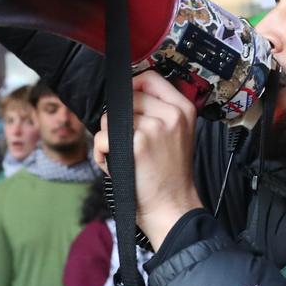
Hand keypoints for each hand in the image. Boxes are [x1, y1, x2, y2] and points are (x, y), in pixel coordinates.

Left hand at [93, 71, 203, 249]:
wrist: (173, 206)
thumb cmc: (169, 174)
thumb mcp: (177, 134)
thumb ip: (158, 110)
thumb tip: (126, 94)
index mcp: (183, 109)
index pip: (150, 78)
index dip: (132, 87)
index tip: (126, 103)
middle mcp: (171, 114)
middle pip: (126, 98)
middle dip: (117, 119)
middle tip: (126, 143)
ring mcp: (154, 127)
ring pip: (110, 118)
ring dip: (108, 138)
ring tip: (123, 156)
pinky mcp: (137, 143)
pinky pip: (103, 137)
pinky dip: (102, 153)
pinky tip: (113, 164)